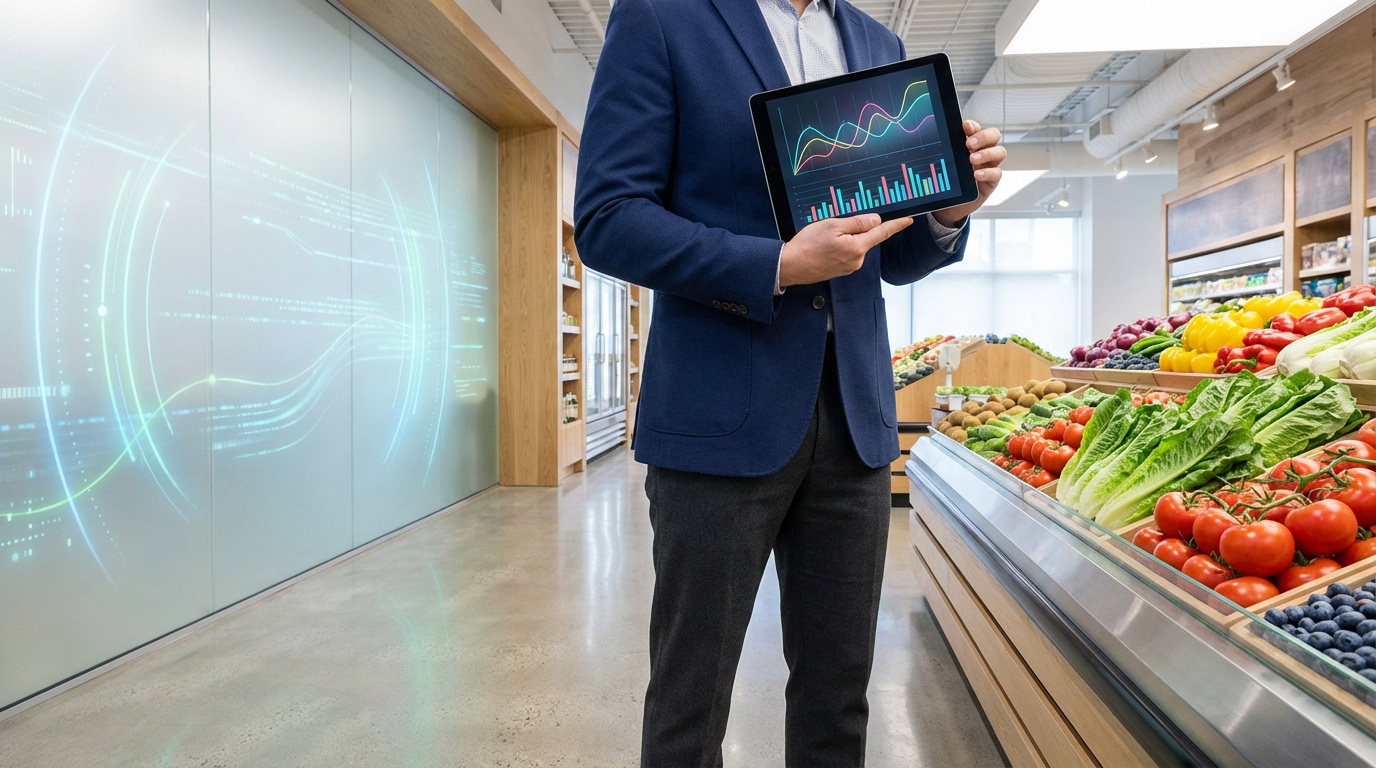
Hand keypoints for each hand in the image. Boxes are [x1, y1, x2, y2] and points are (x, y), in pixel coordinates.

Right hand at [779, 213, 913, 286]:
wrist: (790, 266)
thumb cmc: (807, 245)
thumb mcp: (832, 225)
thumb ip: (856, 223)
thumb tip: (875, 220)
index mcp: (857, 247)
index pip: (882, 233)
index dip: (896, 225)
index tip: (908, 220)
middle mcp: (856, 260)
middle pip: (865, 238)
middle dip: (855, 229)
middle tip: (834, 225)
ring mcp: (848, 267)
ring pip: (854, 245)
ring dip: (844, 238)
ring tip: (824, 238)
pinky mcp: (840, 270)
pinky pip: (846, 253)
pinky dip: (838, 247)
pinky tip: (823, 246)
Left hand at [932, 120, 1004, 227]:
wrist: (950, 205)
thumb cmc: (948, 181)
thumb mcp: (945, 164)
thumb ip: (945, 153)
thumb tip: (934, 140)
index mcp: (971, 144)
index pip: (976, 129)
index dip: (973, 126)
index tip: (965, 127)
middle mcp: (983, 151)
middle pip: (993, 135)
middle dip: (983, 136)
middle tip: (969, 144)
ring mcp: (989, 165)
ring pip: (999, 152)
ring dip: (986, 153)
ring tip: (972, 159)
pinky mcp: (992, 180)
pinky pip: (996, 173)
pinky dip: (987, 172)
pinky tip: (976, 175)